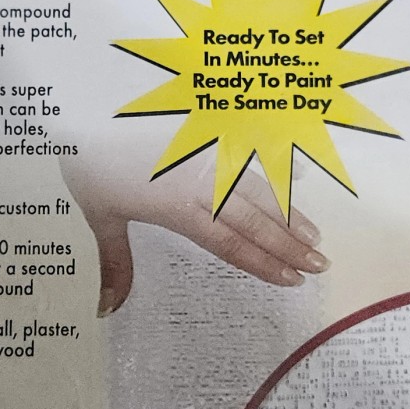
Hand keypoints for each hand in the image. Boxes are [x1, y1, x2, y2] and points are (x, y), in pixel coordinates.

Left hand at [60, 133, 328, 315]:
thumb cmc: (89, 156)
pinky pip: (252, 147)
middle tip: (321, 264)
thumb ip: (113, 262)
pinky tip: (297, 173)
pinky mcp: (210, 128)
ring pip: (259, 186)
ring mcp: (209, 151)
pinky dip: (275, 163)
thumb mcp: (98, 213)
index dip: (263, 263)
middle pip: (255, 219)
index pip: (230, 243)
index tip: (291, 279)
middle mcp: (201, 181)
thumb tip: (108, 309)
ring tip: (314, 234)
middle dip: (289, 245)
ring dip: (289, 212)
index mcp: (178, 206)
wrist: (88, 100)